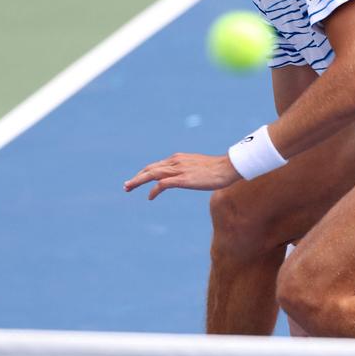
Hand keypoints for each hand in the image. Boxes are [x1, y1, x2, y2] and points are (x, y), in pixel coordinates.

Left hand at [124, 152, 240, 197]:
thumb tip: (190, 178)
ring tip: (128, 188)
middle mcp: (175, 162)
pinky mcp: (183, 179)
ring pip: (152, 174)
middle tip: (126, 186)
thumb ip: (191, 171)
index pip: (157, 165)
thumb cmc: (218, 170)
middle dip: (137, 177)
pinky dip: (154, 190)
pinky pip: (162, 184)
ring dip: (138, 181)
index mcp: (178, 158)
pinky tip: (150, 197)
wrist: (228, 167)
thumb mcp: (200, 168)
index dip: (145, 173)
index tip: (138, 179)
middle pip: (150, 168)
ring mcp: (178, 170)